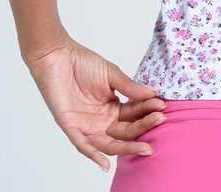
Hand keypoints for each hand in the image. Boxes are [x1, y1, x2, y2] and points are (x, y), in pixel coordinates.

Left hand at [24, 32, 165, 172]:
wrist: (58, 56)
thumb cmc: (84, 63)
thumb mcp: (112, 75)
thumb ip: (130, 87)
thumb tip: (154, 94)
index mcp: (112, 106)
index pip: (134, 114)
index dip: (148, 110)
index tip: (162, 106)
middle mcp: (101, 119)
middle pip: (125, 130)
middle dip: (143, 127)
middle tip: (160, 120)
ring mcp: (87, 125)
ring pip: (108, 142)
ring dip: (127, 146)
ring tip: (145, 147)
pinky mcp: (71, 126)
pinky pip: (82, 145)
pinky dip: (93, 155)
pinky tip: (105, 164)